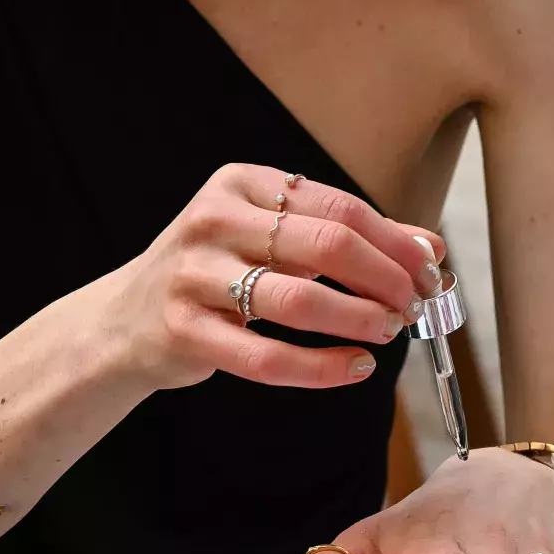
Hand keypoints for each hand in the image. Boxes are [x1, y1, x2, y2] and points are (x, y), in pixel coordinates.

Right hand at [102, 162, 444, 390]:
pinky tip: (354, 369)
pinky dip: (321, 367)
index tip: (429, 270)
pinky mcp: (185, 332)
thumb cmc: (213, 276)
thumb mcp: (269, 239)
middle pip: (325, 245)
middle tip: (413, 305)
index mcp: (241, 184)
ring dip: (358, 319)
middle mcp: (213, 221)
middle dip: (384, 278)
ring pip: (297, 300)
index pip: (339, 207)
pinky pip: (266, 356)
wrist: (124, 322)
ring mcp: (194, 277)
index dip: (394, 242)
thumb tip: (430, 249)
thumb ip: (344, 238)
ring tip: (389, 332)